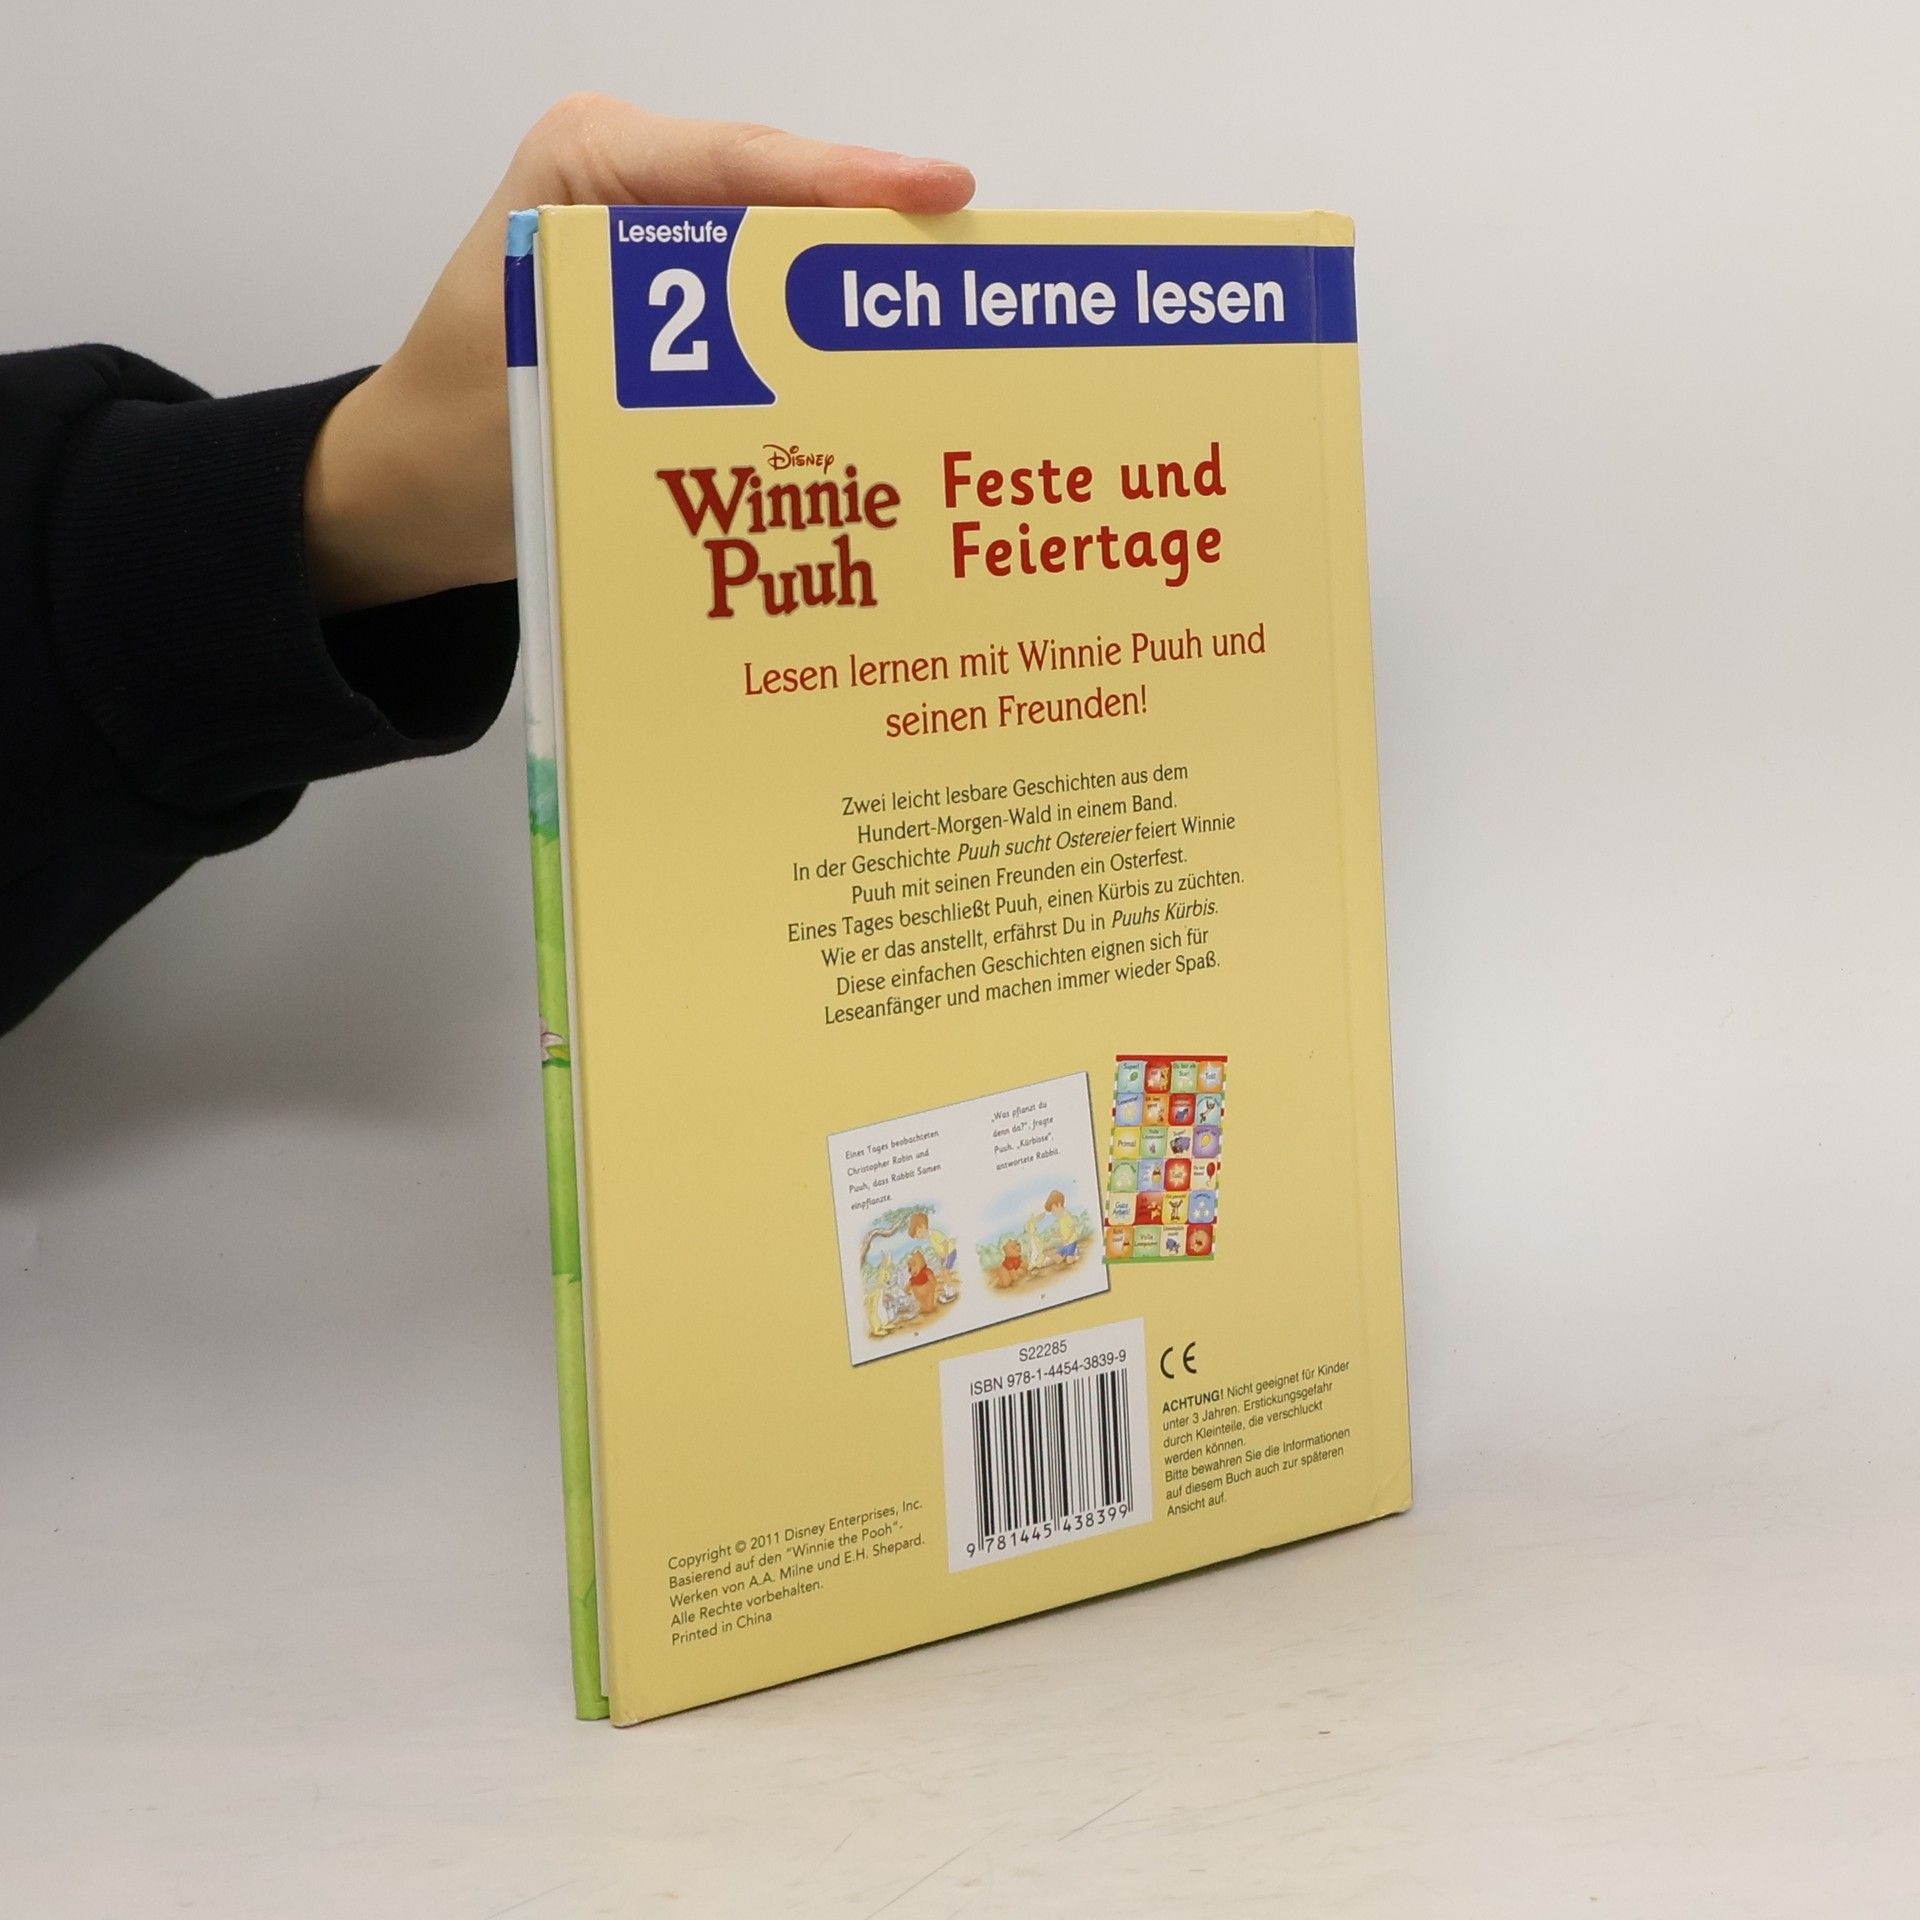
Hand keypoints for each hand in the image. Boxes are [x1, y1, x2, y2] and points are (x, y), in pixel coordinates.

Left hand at [305, 96, 972, 613]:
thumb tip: (788, 366)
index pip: (738, 160)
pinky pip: (774, 320)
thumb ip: (657, 349)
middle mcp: (638, 192)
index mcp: (589, 164)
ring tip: (955, 331)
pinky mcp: (689, 319)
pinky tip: (891, 385)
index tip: (938, 191)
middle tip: (973, 274)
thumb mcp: (547, 367)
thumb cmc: (457, 429)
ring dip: (861, 303)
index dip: (847, 178)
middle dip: (875, 238)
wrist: (419, 498)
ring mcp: (670, 254)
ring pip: (791, 262)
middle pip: (784, 201)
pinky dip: (826, 351)